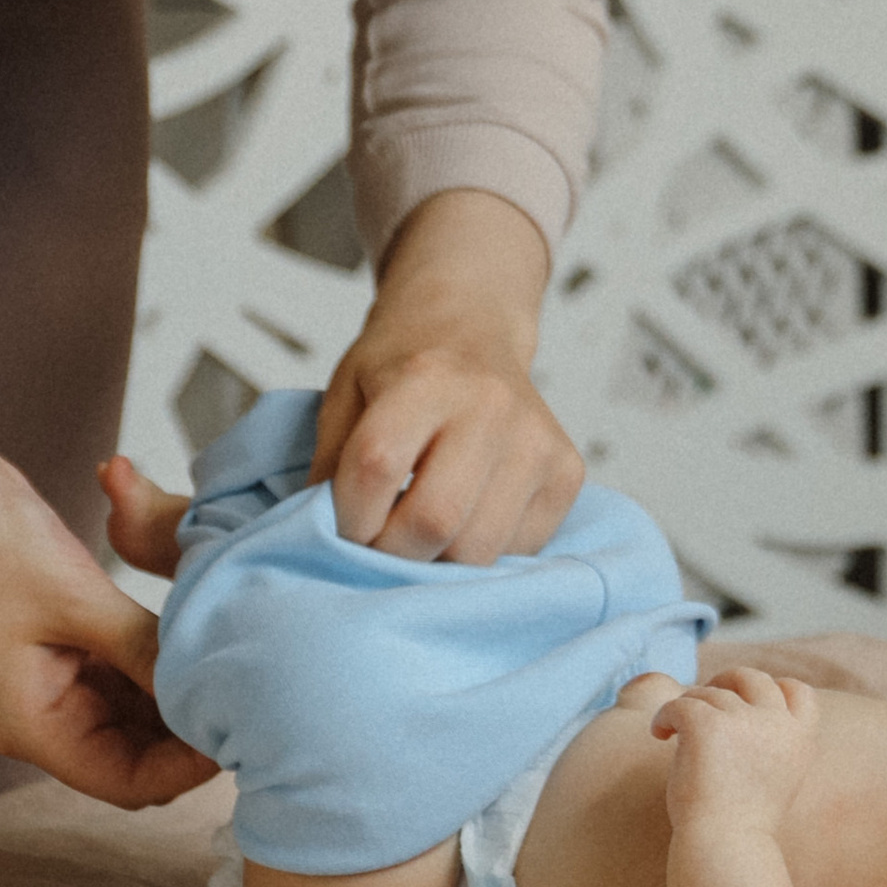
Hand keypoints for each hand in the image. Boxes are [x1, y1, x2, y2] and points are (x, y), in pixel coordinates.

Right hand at [0, 273, 213, 813]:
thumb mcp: (77, 597)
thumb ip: (145, 649)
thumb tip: (212, 688)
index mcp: (32, 725)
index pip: (126, 782)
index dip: (185, 768)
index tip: (240, 729)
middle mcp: (42, 715)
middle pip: (134, 754)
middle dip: (189, 734)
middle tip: (251, 692)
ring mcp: (51, 680)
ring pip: (134, 713)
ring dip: (178, 696)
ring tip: (236, 663)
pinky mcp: (61, 642)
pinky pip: (123, 671)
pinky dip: (159, 661)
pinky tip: (201, 636)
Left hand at [312, 185, 581, 560]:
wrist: (472, 326)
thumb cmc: (402, 365)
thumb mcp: (344, 392)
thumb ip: (329, 463)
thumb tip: (319, 539)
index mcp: (424, 377)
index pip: (376, 467)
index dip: (349, 517)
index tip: (344, 524)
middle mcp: (490, 405)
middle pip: (434, 521)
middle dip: (391, 553)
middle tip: (379, 542)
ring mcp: (537, 440)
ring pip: (479, 549)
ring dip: (437, 561)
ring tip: (420, 532)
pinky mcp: (566, 471)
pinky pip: (518, 550)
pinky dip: (482, 551)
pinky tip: (466, 517)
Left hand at [653, 667, 819, 835]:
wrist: (723, 850)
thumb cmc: (740, 827)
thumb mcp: (772, 780)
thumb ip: (766, 745)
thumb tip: (734, 712)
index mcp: (799, 739)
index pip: (798, 692)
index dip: (774, 689)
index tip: (748, 701)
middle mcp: (777, 724)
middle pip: (752, 678)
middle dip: (725, 681)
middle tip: (702, 701)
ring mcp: (743, 720)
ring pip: (709, 694)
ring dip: (690, 709)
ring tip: (673, 736)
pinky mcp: (707, 724)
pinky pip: (680, 703)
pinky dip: (665, 716)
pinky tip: (659, 734)